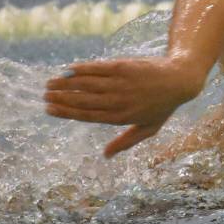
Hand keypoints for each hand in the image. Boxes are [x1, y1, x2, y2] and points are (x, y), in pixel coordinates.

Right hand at [44, 56, 205, 157]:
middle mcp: (119, 101)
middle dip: (62, 98)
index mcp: (121, 117)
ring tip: (50, 83)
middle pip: (84, 100)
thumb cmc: (163, 106)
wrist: (179, 80)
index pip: (88, 116)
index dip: (67, 112)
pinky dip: (82, 69)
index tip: (49, 110)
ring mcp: (121, 83)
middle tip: (45, 96)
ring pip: (88, 84)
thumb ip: (126, 142)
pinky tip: (69, 69)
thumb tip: (105, 156)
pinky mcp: (124, 67)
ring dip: (67, 83)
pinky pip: (98, 68)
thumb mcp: (148, 129)